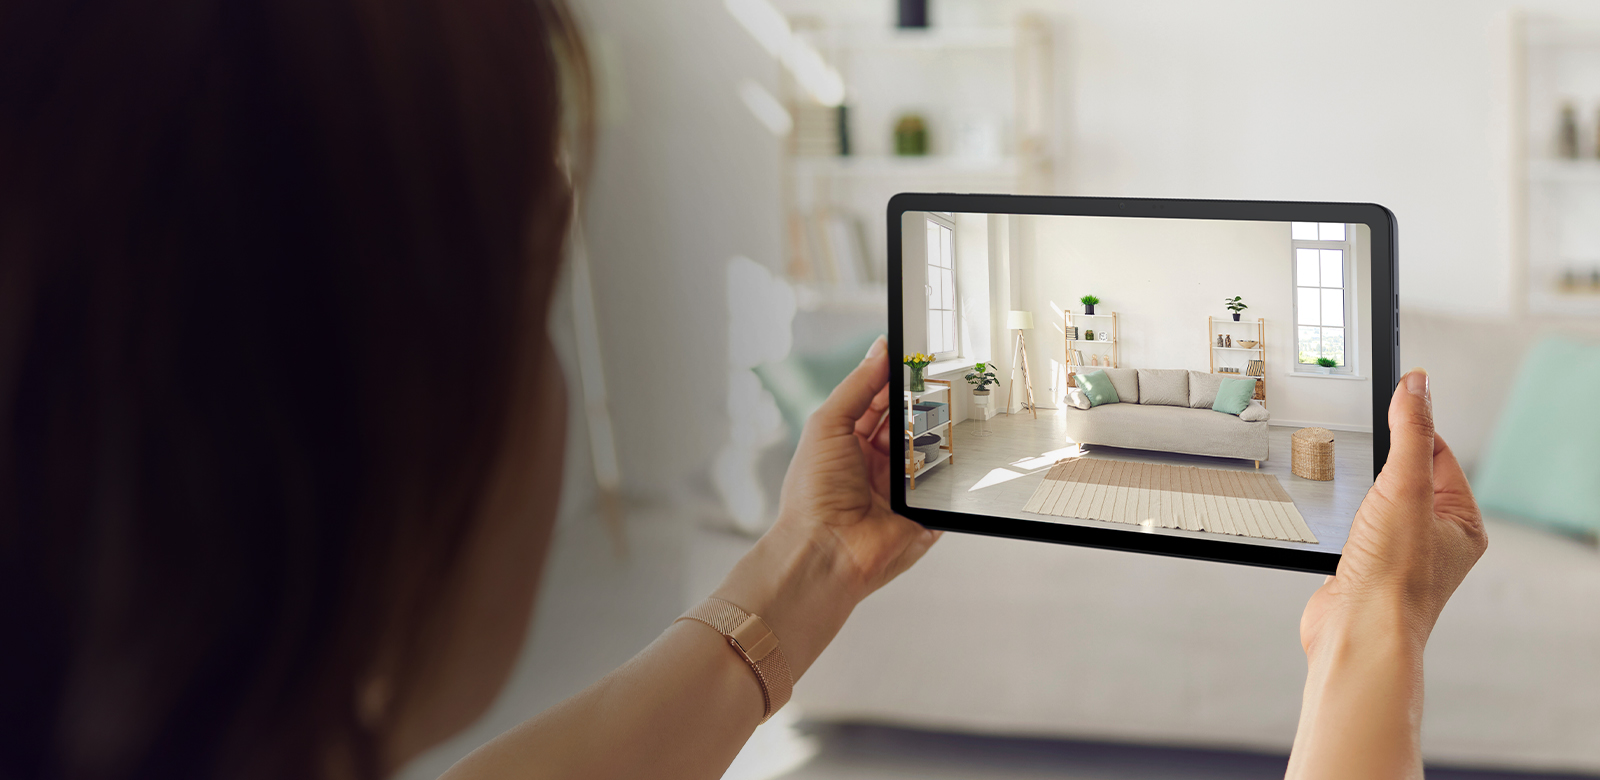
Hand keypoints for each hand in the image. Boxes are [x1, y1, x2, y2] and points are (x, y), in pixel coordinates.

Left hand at [775, 334, 941, 597]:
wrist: (826, 551)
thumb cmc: (813, 494)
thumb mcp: (827, 424)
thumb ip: (857, 386)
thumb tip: (880, 349)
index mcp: (848, 441)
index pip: (878, 400)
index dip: (895, 378)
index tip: (915, 354)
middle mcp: (875, 463)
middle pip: (909, 422)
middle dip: (923, 402)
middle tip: (941, 378)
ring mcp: (900, 487)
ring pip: (931, 449)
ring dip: (937, 433)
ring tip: (946, 412)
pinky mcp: (923, 511)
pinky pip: (945, 484)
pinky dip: (950, 468)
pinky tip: (954, 449)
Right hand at [1286, 369, 1487, 779]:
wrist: (1356, 633)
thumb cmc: (1392, 576)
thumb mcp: (1404, 486)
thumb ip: (1410, 431)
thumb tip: (1418, 383)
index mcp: (1462, 523)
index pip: (1439, 454)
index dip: (1411, 431)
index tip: (1386, 407)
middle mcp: (1437, 541)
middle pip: (1406, 477)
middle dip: (1380, 467)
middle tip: (1364, 464)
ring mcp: (1399, 557)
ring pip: (1377, 504)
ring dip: (1358, 498)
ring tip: (1352, 506)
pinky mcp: (1366, 571)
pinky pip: (1354, 530)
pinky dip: (1341, 524)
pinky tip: (1336, 531)